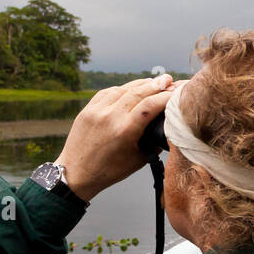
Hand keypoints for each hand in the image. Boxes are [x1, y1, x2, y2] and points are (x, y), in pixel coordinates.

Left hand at [54, 74, 175, 200]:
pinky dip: (123, 88)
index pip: (150, 105)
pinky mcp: (87, 109)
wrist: (76, 174)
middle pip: (139, 92)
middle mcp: (110, 117)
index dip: (166, 96)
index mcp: (124, 131)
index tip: (177, 93)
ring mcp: (97, 111)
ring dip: (141, 83)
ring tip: (154, 82)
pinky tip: (132, 88)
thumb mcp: (137, 160)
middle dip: (157, 84)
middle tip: (170, 79)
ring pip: (123, 89)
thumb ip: (153, 142)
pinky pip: (109, 92)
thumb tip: (166, 128)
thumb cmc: (109, 171)